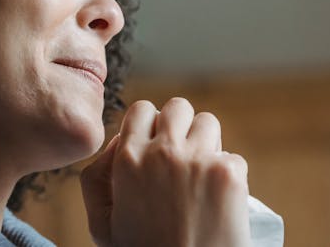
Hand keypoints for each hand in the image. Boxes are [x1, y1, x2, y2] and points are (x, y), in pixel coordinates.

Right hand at [80, 97, 250, 246]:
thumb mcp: (103, 223)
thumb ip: (96, 178)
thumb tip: (117, 141)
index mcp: (129, 159)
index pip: (142, 109)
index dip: (151, 126)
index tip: (158, 145)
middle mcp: (163, 152)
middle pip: (178, 107)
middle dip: (181, 127)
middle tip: (184, 157)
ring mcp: (199, 159)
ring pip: (209, 123)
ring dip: (208, 143)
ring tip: (203, 175)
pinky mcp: (229, 173)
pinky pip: (233, 156)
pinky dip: (230, 175)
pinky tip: (221, 201)